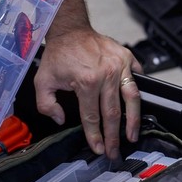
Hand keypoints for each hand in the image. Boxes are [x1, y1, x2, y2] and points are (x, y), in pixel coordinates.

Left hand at [34, 29, 142, 159]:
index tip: (98, 148)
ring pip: (132, 99)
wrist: (70, 30)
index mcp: (86, 81)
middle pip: (113, 113)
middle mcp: (106, 74)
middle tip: (114, 151)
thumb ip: (47, 104)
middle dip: (114, 136)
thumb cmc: (58, 54)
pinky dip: (138, 94)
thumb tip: (61, 119)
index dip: (95, 136)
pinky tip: (138, 108)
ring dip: (133, 120)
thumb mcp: (42, 81)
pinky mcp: (127, 58)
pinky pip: (137, 79)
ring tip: (133, 136)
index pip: (92, 117)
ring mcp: (119, 65)